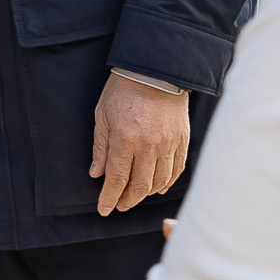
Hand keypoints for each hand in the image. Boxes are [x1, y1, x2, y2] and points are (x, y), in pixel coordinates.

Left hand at [90, 71, 189, 216]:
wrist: (156, 70)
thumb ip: (101, 147)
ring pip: (159, 181)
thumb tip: (97, 173)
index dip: (109, 198)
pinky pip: (176, 170)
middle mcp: (149, 145)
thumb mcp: (103, 115)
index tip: (105, 209)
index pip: (117, 179)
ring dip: (146, 194)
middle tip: (119, 205)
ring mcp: (169, 143)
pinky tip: (157, 187)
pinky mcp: (182, 140)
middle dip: (128, 200)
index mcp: (125, 139)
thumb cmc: (124, 89)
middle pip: (140, 186)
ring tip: (135, 196)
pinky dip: (166, 182)